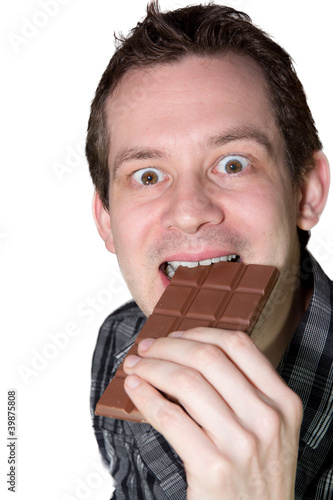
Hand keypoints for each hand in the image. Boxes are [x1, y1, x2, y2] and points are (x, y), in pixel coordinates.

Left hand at [123, 327, 302, 498]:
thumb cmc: (256, 474)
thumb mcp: (267, 428)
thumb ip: (244, 392)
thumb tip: (190, 354)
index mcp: (282, 401)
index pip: (238, 344)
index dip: (200, 331)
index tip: (176, 335)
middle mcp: (266, 418)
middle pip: (207, 357)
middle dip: (168, 347)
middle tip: (147, 349)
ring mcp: (241, 443)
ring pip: (186, 382)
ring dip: (152, 368)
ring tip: (136, 368)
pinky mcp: (213, 467)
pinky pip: (170, 417)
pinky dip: (146, 397)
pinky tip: (135, 390)